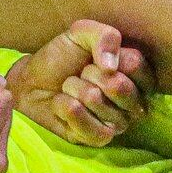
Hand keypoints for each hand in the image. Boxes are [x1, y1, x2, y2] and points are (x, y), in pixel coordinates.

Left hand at [8, 20, 153, 146]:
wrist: (32, 82)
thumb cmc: (63, 57)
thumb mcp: (82, 33)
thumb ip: (104, 36)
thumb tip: (111, 67)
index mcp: (138, 74)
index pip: (134, 63)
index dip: (107, 57)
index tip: (94, 58)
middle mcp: (135, 101)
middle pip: (117, 85)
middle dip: (88, 74)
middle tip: (80, 74)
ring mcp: (120, 123)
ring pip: (95, 100)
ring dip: (74, 89)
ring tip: (70, 88)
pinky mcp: (100, 139)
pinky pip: (85, 123)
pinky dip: (65, 108)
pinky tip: (63, 104)